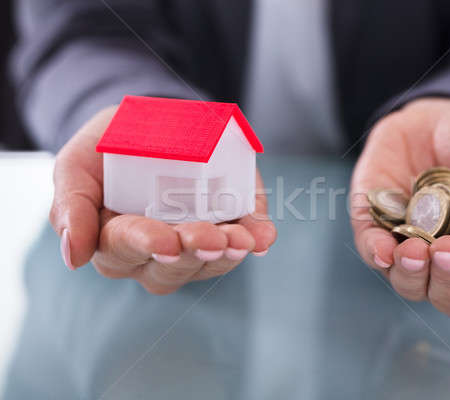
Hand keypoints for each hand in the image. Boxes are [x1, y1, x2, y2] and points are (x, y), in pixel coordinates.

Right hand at [51, 106, 276, 294]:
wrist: (152, 122)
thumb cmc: (109, 146)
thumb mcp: (79, 162)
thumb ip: (70, 205)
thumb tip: (73, 258)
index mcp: (112, 239)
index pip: (125, 249)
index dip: (146, 245)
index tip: (165, 241)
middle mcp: (153, 253)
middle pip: (170, 267)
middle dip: (192, 251)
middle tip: (211, 238)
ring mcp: (193, 247)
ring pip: (208, 263)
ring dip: (227, 254)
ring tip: (241, 239)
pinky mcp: (226, 230)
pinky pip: (241, 242)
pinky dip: (255, 238)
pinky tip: (263, 236)